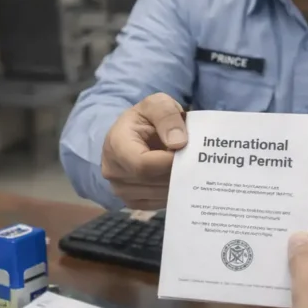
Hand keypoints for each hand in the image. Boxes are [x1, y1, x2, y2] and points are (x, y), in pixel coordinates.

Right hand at [100, 93, 187, 208]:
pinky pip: (159, 203)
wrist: (134, 133)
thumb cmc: (146, 117)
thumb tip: (179, 143)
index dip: (169, 162)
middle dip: (178, 171)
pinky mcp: (132, 202)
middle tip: (194, 159)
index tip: (188, 151)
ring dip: (179, 182)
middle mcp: (113, 171)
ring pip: (159, 195)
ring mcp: (121, 190)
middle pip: (153, 181)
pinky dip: (174, 192)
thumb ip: (168, 116)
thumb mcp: (158, 104)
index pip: (143, 165)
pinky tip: (179, 177)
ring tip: (186, 165)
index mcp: (115, 145)